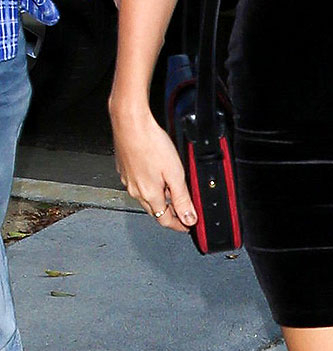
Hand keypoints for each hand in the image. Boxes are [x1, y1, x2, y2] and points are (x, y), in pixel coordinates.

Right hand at [110, 102, 197, 231]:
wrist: (130, 123)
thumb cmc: (151, 143)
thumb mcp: (175, 174)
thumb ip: (182, 198)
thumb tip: (189, 219)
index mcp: (149, 194)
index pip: (164, 220)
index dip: (178, 225)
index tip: (188, 227)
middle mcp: (135, 190)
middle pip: (155, 210)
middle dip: (170, 214)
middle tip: (183, 213)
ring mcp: (128, 179)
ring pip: (146, 197)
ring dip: (160, 200)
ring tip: (173, 195)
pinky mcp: (125, 169)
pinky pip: (139, 184)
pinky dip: (150, 186)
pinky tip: (157, 177)